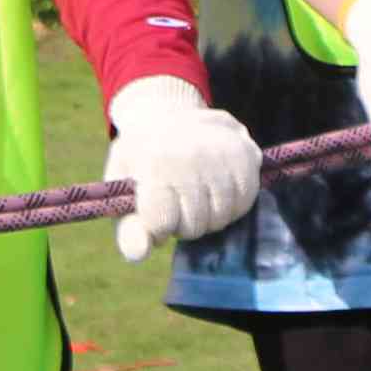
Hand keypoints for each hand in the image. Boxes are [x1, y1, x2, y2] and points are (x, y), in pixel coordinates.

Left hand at [101, 78, 268, 263]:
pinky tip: (214, 190)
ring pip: (220, 218)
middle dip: (181, 224)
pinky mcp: (247, 156)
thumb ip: (128, 226)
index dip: (157, 227)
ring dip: (206, 217)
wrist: (170, 116)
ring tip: (193, 195)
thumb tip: (139, 254)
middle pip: (193, 226)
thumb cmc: (141, 161)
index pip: (162, 223)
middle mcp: (191, 156)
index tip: (154, 212)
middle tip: (174, 202)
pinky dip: (229, 206)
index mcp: (154, 163)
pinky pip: (243, 205)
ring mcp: (222, 155)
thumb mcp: (123, 188)